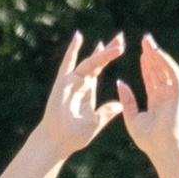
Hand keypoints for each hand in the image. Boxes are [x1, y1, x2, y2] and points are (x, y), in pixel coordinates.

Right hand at [32, 30, 124, 161]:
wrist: (57, 141)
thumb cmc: (74, 136)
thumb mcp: (95, 123)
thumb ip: (106, 113)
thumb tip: (120, 105)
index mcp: (87, 93)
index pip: (99, 71)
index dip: (109, 59)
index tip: (121, 47)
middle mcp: (79, 84)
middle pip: (96, 63)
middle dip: (108, 50)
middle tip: (120, 37)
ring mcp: (71, 82)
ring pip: (88, 63)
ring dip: (99, 53)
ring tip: (108, 41)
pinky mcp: (63, 83)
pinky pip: (68, 63)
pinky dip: (73, 50)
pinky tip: (79, 36)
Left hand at [115, 32, 178, 156]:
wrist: (161, 147)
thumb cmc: (147, 138)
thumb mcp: (132, 117)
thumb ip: (127, 100)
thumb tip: (120, 82)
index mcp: (156, 100)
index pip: (150, 78)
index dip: (145, 65)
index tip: (139, 52)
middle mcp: (165, 94)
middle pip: (158, 70)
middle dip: (151, 54)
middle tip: (144, 39)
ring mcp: (173, 92)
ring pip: (165, 68)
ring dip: (157, 54)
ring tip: (148, 42)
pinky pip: (172, 73)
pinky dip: (166, 62)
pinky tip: (157, 52)